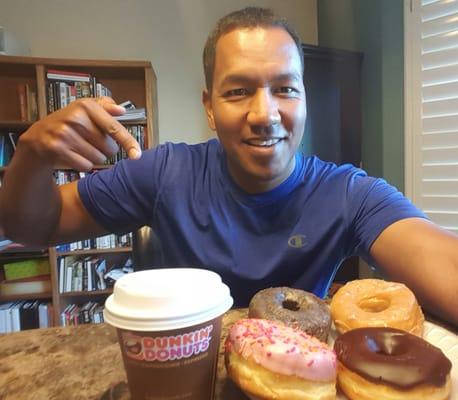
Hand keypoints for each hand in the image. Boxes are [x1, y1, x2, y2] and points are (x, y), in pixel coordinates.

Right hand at [18, 97, 141, 170]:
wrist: (38, 137)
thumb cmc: (69, 123)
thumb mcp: (85, 109)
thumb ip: (105, 107)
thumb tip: (120, 110)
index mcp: (87, 106)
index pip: (114, 128)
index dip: (128, 142)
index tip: (137, 155)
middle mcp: (75, 117)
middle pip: (109, 147)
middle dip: (105, 149)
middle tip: (91, 142)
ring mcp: (64, 133)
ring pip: (98, 158)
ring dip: (95, 157)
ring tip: (82, 148)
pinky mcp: (56, 148)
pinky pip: (85, 165)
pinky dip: (84, 164)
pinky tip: (74, 155)